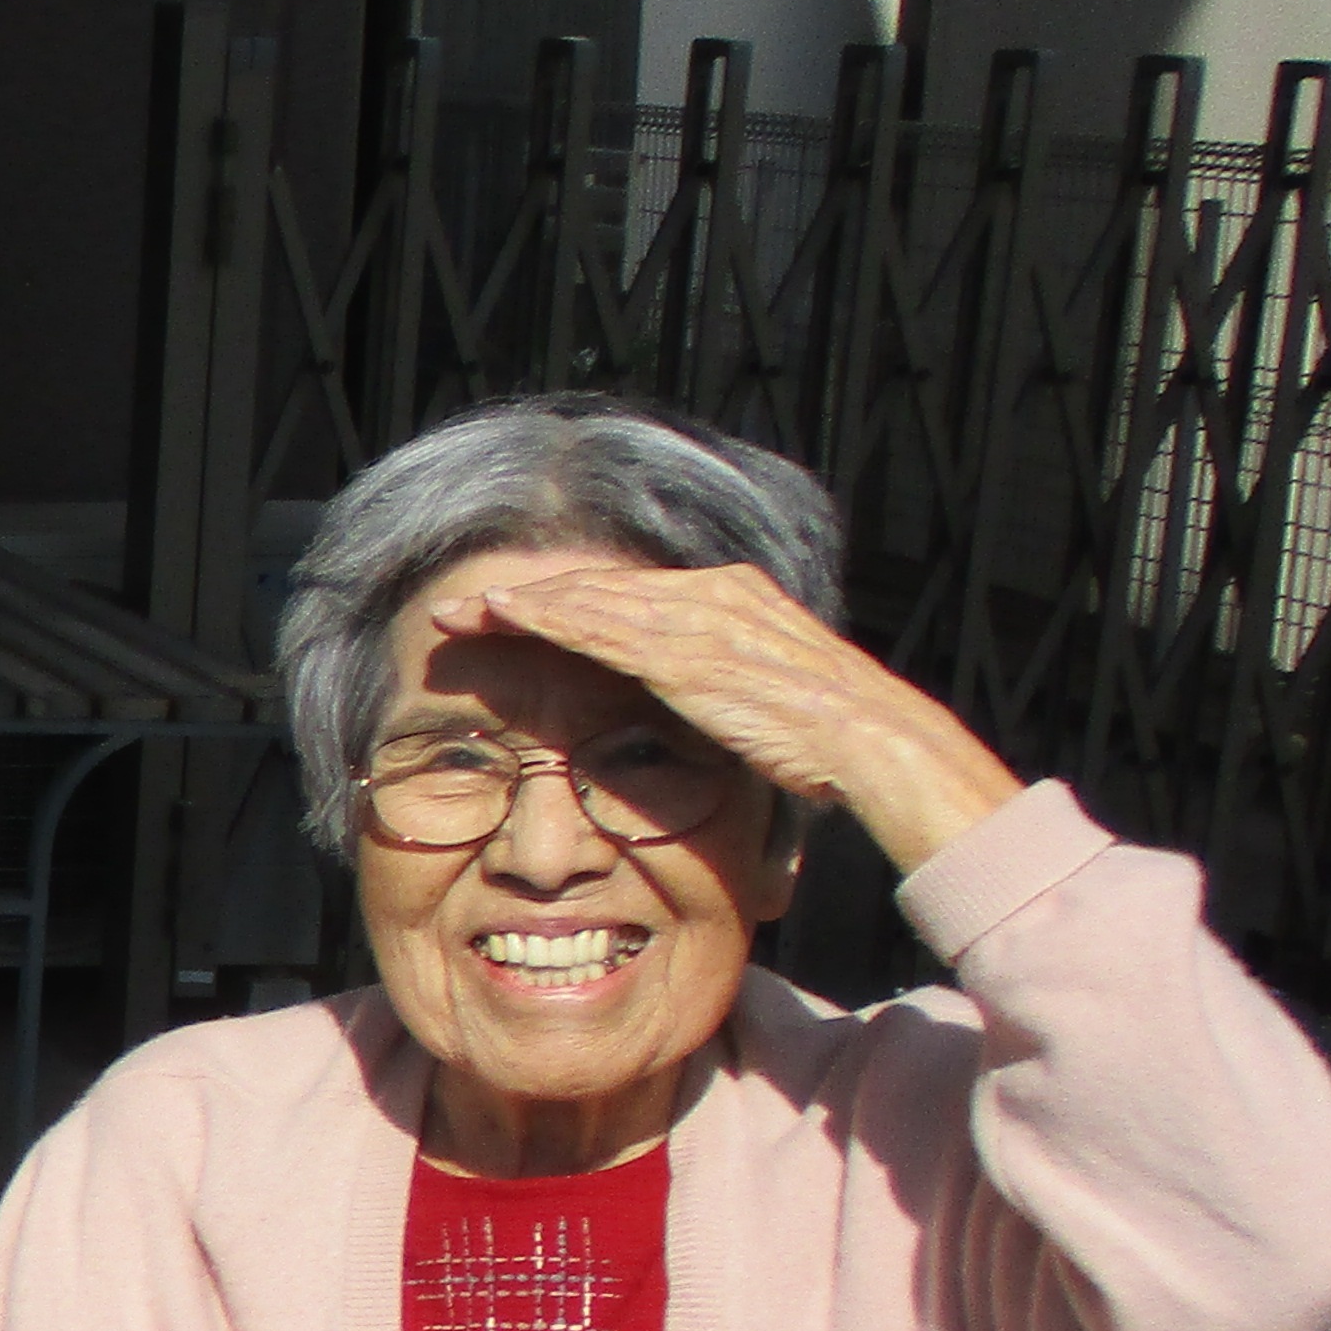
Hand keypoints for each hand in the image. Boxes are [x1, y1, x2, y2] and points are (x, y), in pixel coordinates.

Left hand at [430, 561, 1021, 872]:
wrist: (869, 741)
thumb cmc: (825, 742)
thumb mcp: (760, 706)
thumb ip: (716, 697)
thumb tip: (681, 718)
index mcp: (733, 601)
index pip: (630, 598)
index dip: (567, 605)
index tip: (511, 616)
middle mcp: (715, 594)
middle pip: (600, 589)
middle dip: (526, 596)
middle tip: (461, 605)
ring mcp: (701, 615)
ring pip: (590, 598)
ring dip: (519, 602)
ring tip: (461, 610)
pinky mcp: (689, 646)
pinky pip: (602, 623)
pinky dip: (547, 615)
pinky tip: (503, 615)